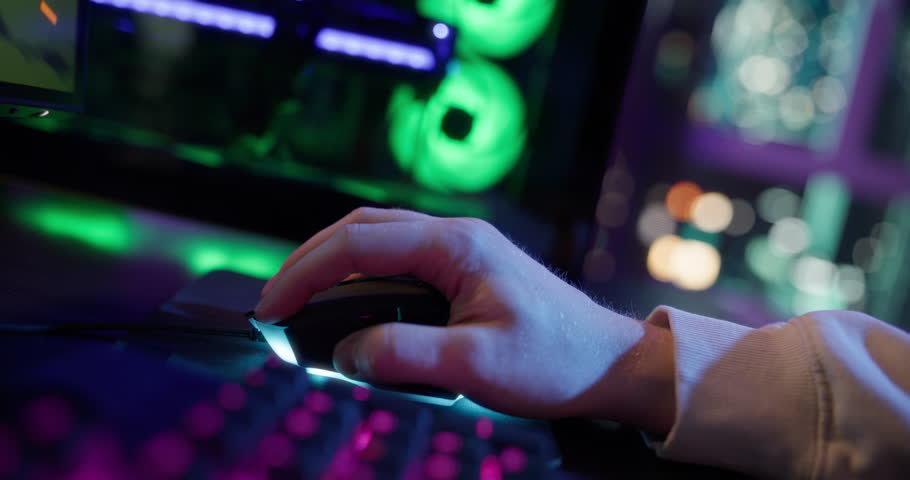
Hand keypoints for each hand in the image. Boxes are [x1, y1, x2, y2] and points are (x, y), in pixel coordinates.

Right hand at [255, 208, 675, 433]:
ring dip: (335, 267)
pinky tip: (353, 308)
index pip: (357, 244)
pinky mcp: (465, 272)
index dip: (305, 273)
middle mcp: (455, 237)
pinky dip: (364, 279)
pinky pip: (400, 263)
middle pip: (361, 230)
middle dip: (310, 261)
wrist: (611, 363)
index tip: (273, 308)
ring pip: (379, 242)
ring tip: (303, 303)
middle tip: (277, 302)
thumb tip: (346, 354)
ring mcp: (461, 252)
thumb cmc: (558, 359)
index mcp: (455, 245)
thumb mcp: (478, 362)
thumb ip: (405, 354)